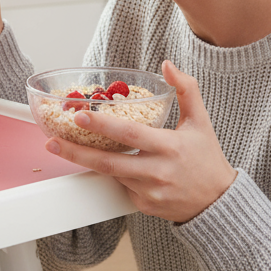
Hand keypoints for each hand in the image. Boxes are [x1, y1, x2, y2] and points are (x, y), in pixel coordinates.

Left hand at [43, 61, 237, 223]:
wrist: (217, 203)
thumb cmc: (207, 158)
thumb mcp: (201, 122)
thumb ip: (186, 90)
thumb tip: (167, 65)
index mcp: (170, 147)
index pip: (131, 135)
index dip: (103, 126)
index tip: (80, 117)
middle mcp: (158, 172)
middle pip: (110, 163)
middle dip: (77, 152)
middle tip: (52, 141)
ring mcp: (149, 192)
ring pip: (111, 174)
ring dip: (86, 161)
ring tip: (61, 147)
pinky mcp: (143, 206)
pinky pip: (120, 186)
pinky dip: (111, 174)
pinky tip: (102, 162)